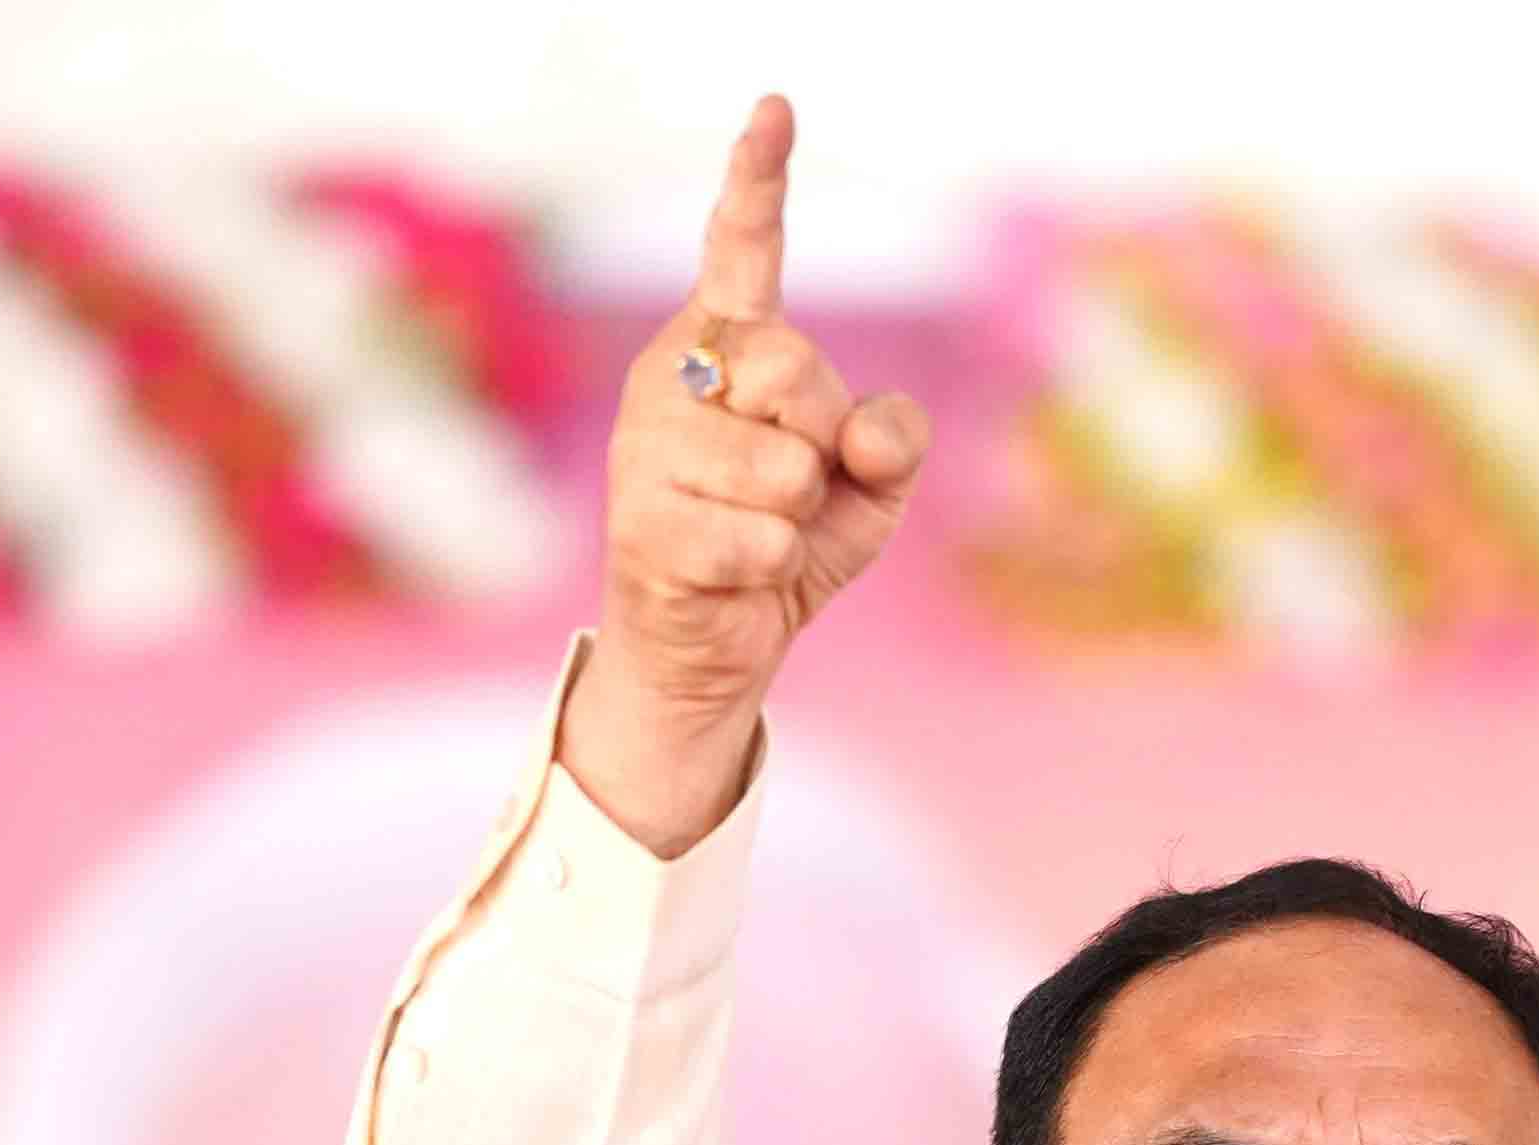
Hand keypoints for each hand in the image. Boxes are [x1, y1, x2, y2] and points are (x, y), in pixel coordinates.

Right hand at [561, 95, 930, 855]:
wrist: (714, 640)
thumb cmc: (786, 539)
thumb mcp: (868, 485)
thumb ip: (895, 439)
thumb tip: (873, 436)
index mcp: (726, 342)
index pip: (743, 249)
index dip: (758, 181)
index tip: (776, 109)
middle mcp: (673, 373)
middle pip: (798, 369)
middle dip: (822, 440)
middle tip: (789, 485)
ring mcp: (646, 446)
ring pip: (785, 469)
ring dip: (797, 519)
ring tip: (753, 533)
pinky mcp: (642, 523)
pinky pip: (764, 540)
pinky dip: (773, 571)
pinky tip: (731, 574)